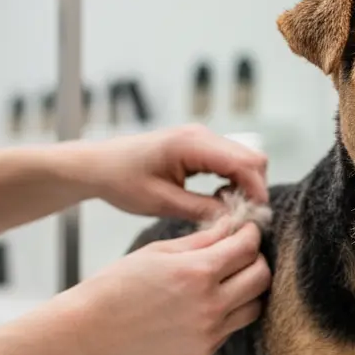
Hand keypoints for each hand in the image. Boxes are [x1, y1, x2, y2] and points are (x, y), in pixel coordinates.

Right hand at [68, 218, 270, 354]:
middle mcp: (210, 305)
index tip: (247, 230)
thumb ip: (202, 240)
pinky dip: (229, 311)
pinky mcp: (204, 351)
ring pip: (254, 306)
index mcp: (197, 273)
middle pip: (261, 277)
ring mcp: (209, 332)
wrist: (92, 332)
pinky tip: (208, 302)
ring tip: (230, 278)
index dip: (251, 234)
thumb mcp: (159, 252)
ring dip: (249, 289)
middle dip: (256, 259)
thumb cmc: (119, 285)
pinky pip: (232, 327)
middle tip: (242, 252)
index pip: (247, 248)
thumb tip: (232, 226)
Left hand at [74, 125, 268, 222]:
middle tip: (242, 217)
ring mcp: (202, 138)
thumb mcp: (162, 202)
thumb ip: (203, 209)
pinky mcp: (199, 145)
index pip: (244, 163)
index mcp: (192, 144)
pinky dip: (233, 181)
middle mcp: (201, 135)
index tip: (255, 218)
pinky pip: (230, 161)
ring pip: (245, 160)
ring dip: (244, 185)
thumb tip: (237, 219)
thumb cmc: (122, 181)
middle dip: (254, 189)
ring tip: (228, 210)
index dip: (257, 191)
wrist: (98, 165)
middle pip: (252, 158)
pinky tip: (218, 199)